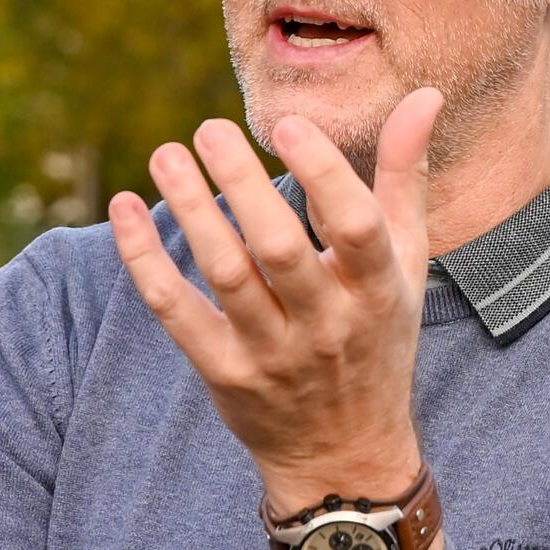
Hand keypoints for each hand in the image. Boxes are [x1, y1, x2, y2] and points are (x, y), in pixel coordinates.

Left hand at [107, 91, 444, 506]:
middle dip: (243, 184)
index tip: (287, 125)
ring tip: (166, 155)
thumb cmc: (377, 337)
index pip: (355, 226)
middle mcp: (328, 325)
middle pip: (280, 248)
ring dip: (192, 210)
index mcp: (378, 290)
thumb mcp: (406, 264)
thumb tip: (422, 95)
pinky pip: (177, 310)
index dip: (321, 172)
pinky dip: (145, 260)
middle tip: (209, 128)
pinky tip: (126, 208)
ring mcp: (273, 354)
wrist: (345, 454)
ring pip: (225, 274)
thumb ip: (403, 178)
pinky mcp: (224, 373)